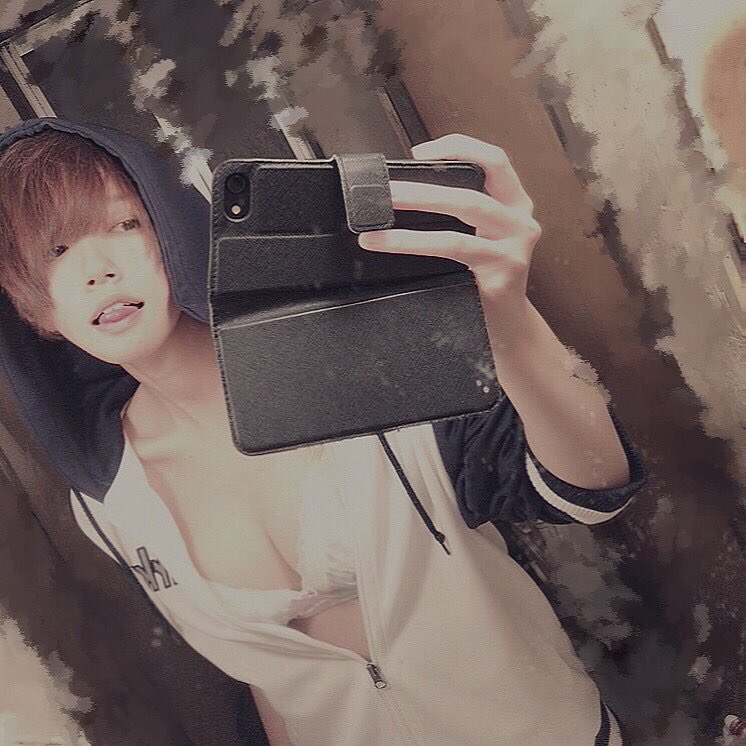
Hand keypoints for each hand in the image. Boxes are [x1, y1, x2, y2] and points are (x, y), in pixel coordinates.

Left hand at [357, 133, 540, 307]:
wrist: (506, 325)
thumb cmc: (484, 279)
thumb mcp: (479, 239)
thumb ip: (459, 214)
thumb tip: (404, 193)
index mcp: (514, 204)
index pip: (494, 160)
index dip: (459, 147)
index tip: (420, 152)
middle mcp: (520, 219)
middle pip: (474, 187)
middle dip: (426, 185)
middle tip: (388, 189)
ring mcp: (515, 245)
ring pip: (465, 211)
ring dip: (418, 207)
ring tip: (381, 215)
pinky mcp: (503, 269)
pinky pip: (454, 247)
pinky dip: (416, 242)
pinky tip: (389, 244)